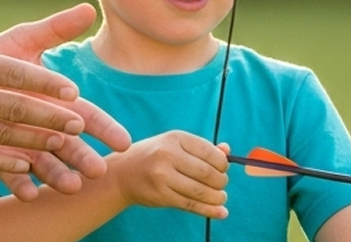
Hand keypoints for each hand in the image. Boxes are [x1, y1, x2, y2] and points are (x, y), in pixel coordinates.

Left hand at [0, 0, 133, 199]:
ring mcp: (18, 142)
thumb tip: (88, 9)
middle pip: (68, 143)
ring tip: (69, 187)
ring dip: (57, 174)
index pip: (85, 114)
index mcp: (53, 100)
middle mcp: (40, 124)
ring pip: (43, 162)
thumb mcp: (24, 40)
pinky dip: (18, 182)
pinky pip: (6, 172)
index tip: (123, 142)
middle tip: (98, 170)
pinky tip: (28, 193)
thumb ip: (55, 28)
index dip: (104, 127)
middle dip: (84, 157)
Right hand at [0, 0, 99, 175]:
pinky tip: (26, 167)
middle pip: (14, 109)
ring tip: (64, 143)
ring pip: (2, 136)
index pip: (13, 74)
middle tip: (80, 122)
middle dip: (50, 117)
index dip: (44, 83)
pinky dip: (4, 164)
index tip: (71, 89)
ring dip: (36, 141)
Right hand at [110, 132, 228, 218]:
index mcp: (175, 138)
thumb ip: (201, 148)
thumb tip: (228, 151)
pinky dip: (209, 210)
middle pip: (207, 173)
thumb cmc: (154, 157)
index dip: (222, 164)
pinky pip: (190, 204)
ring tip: (221, 198)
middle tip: (221, 185)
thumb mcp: (174, 145)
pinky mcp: (161, 195)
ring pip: (200, 191)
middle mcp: (168, 154)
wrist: (122, 173)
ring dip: (217, 197)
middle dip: (221, 182)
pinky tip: (221, 212)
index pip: (209, 152)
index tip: (223, 170)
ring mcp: (163, 176)